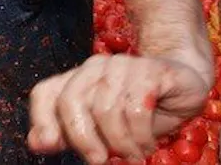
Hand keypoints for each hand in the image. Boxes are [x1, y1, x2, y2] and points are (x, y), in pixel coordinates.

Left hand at [28, 54, 209, 162]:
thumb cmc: (139, 109)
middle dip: (83, 139)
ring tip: (134, 155)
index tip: (50, 146)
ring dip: (121, 143)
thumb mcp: (102, 127)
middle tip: (100, 161)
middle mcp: (94, 68)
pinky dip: (142, 135)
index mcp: (76, 80)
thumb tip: (37, 142)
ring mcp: (121, 65)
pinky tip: (148, 144)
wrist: (183, 83)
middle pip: (71, 101)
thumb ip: (69, 133)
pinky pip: (137, 107)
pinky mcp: (150, 69)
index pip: (44, 94)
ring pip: (106, 109)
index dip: (41, 120)